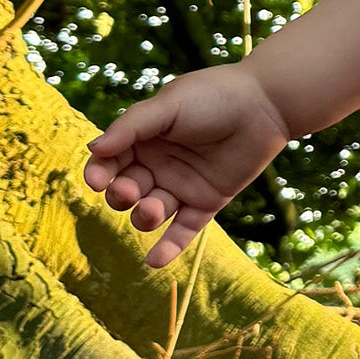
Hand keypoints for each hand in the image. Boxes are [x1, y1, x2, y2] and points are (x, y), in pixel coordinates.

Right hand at [82, 65, 290, 269]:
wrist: (264, 105)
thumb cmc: (213, 96)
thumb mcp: (169, 106)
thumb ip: (132, 127)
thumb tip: (94, 149)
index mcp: (144, 139)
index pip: (110, 162)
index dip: (99, 173)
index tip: (95, 180)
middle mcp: (158, 164)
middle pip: (125, 191)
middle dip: (121, 196)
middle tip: (130, 191)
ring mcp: (181, 185)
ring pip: (150, 212)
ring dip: (144, 217)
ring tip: (154, 209)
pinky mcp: (206, 202)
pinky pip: (183, 230)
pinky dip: (168, 248)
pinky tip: (154, 262)